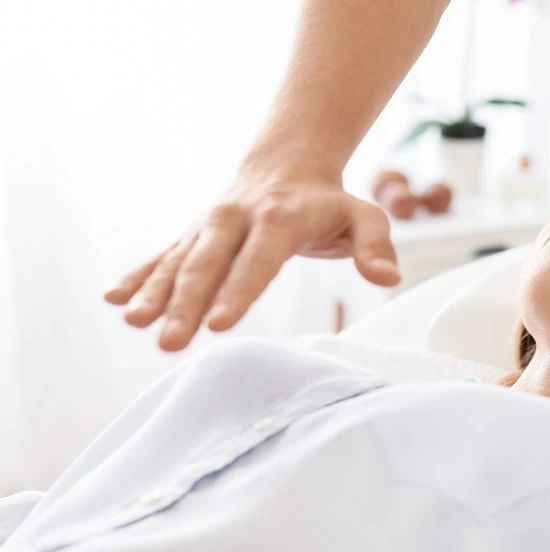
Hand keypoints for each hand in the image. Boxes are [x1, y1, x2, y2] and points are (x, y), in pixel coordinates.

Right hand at [104, 163, 399, 351]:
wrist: (287, 163)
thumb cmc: (330, 202)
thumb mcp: (365, 216)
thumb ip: (376, 245)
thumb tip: (388, 277)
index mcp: (280, 218)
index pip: (258, 260)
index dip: (238, 291)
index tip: (219, 323)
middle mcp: (236, 220)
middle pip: (208, 264)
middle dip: (186, 304)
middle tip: (171, 342)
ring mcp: (209, 226)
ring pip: (178, 261)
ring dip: (154, 293)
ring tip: (132, 322)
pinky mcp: (193, 235)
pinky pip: (163, 255)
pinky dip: (140, 275)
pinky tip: (114, 298)